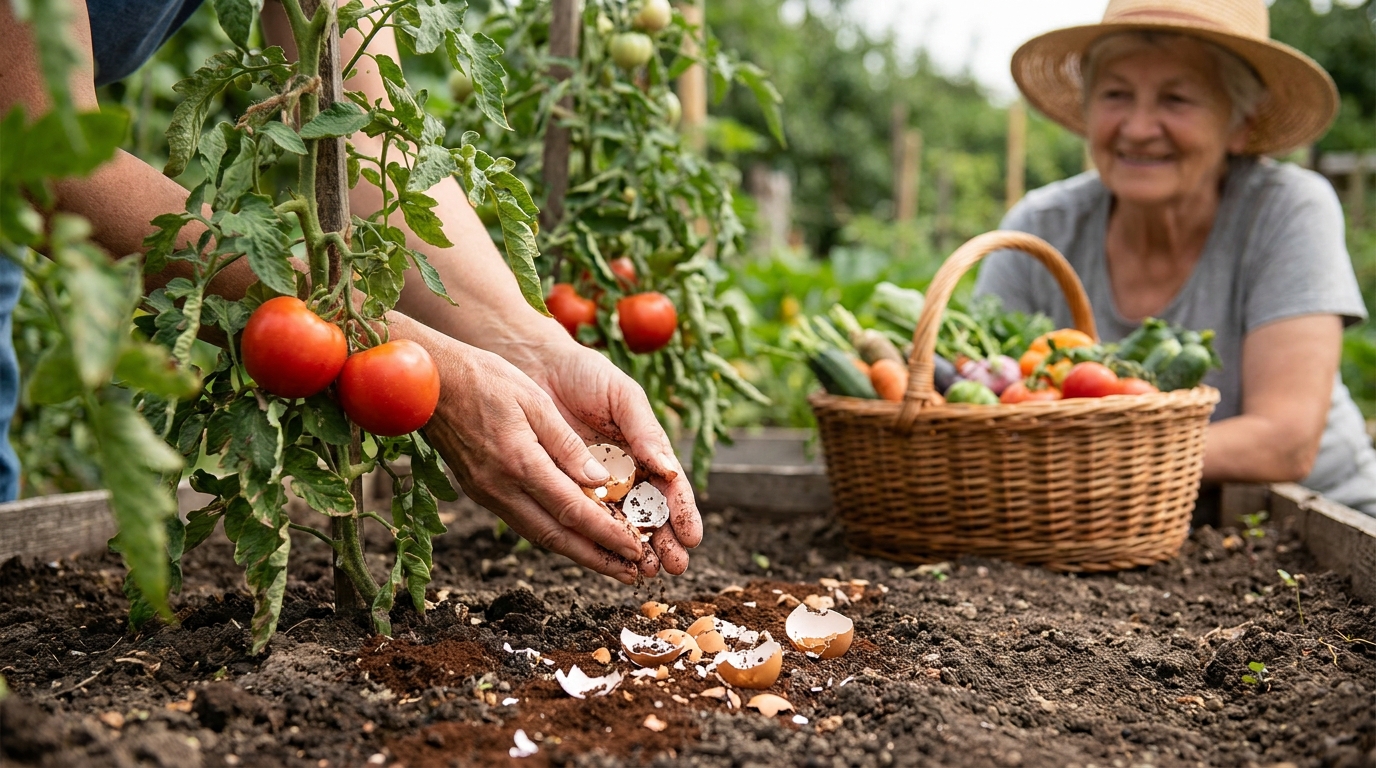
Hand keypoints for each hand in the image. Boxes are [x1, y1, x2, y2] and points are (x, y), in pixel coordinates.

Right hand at [406, 325, 648, 583]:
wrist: (426, 384)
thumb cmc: (484, 379)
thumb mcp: (534, 402)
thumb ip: (567, 445)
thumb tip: (600, 480)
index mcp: (520, 463)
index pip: (573, 510)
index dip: (607, 533)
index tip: (635, 547)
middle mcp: (501, 487)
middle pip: (556, 536)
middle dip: (597, 558)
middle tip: (630, 573)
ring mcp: (487, 493)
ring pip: (538, 534)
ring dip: (576, 553)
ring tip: (609, 564)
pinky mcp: (479, 490)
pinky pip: (522, 521)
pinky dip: (552, 535)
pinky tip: (572, 537)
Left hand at [506, 337, 703, 575]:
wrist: (536, 366)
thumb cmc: (586, 375)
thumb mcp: (623, 396)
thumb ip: (645, 431)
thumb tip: (669, 470)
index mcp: (646, 451)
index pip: (670, 489)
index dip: (682, 513)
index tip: (692, 536)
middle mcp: (625, 473)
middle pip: (650, 515)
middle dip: (665, 542)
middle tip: (675, 566)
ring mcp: (595, 484)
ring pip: (620, 524)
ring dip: (636, 550)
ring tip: (647, 571)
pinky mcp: (566, 489)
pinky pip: (583, 519)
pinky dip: (598, 541)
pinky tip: (609, 559)